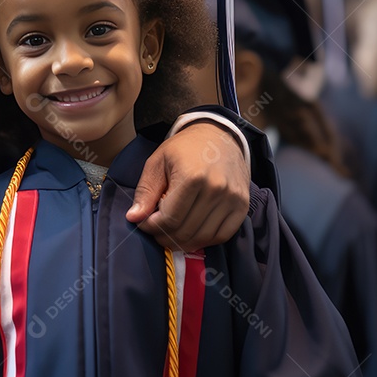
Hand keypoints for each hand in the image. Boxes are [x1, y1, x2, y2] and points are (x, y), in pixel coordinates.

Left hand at [126, 122, 250, 251]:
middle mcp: (216, 188)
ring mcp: (232, 198)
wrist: (218, 135)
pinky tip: (192, 231)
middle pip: (185, 231)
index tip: (144, 222)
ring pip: (203, 237)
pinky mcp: (242, 205)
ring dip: (183, 241)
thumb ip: (146, 192)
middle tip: (156, 229)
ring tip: (171, 231)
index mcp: (192, 176)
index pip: (169, 219)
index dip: (152, 226)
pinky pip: (222, 235)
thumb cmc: (183, 149)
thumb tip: (133, 218)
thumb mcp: (157, 162)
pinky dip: (204, 239)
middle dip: (164, 236)